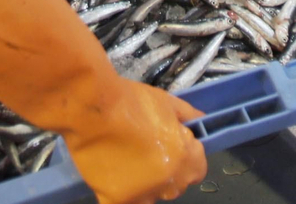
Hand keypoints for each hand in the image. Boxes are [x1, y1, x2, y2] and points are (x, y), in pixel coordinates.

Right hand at [68, 84, 205, 203]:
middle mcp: (168, 183)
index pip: (198, 170)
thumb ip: (188, 116)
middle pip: (174, 184)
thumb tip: (201, 122)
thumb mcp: (167, 102)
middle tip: (145, 150)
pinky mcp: (116, 200)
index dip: (186, 157)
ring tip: (127, 160)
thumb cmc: (132, 102)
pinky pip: (125, 203)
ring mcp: (142, 195)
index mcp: (185, 159)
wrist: (94, 109)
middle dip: (165, 170)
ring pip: (150, 197)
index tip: (172, 146)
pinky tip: (113, 175)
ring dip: (144, 184)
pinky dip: (121, 193)